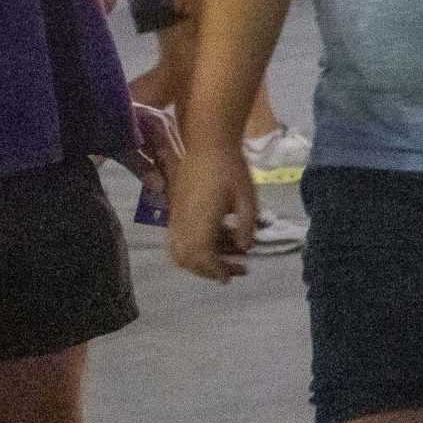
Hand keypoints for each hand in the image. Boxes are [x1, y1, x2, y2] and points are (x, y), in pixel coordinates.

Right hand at [167, 140, 258, 281]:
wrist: (207, 144)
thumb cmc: (231, 169)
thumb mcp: (247, 198)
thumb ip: (246, 226)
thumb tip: (244, 248)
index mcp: (200, 223)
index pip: (202, 258)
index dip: (215, 271)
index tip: (230, 278)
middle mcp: (182, 224)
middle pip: (187, 259)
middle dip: (208, 270)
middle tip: (233, 271)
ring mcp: (176, 217)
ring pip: (180, 250)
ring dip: (202, 260)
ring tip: (230, 257)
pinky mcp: (175, 210)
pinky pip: (179, 238)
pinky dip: (196, 246)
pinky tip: (220, 238)